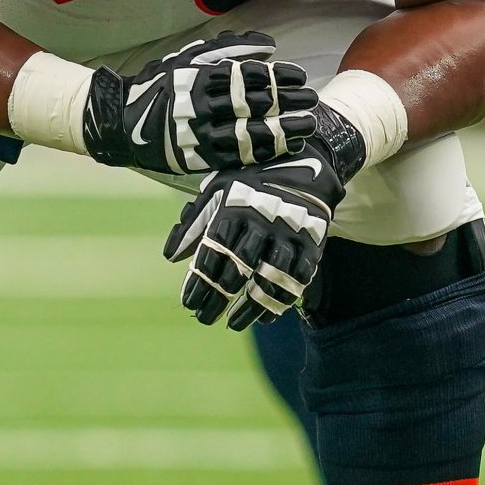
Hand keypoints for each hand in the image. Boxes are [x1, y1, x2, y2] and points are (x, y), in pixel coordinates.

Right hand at [83, 31, 315, 176]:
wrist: (123, 121)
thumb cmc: (162, 83)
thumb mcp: (191, 57)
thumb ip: (230, 48)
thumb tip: (268, 45)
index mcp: (201, 77)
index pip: (249, 77)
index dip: (278, 77)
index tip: (299, 76)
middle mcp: (202, 105)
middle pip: (254, 104)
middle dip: (287, 102)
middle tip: (312, 101)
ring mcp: (200, 134)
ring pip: (250, 133)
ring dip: (282, 131)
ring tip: (306, 127)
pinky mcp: (199, 157)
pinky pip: (237, 156)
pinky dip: (263, 152)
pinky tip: (284, 147)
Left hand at [170, 110, 365, 329]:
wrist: (306, 161)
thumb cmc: (251, 180)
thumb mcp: (218, 189)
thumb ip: (194, 222)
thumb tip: (170, 256)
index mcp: (234, 207)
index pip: (213, 251)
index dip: (200, 280)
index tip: (189, 303)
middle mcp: (261, 221)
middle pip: (237, 268)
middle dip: (218, 298)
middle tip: (204, 318)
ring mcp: (289, 233)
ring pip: (269, 278)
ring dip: (250, 306)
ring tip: (234, 323)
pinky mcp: (313, 243)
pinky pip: (298, 279)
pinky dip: (282, 301)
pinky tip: (266, 315)